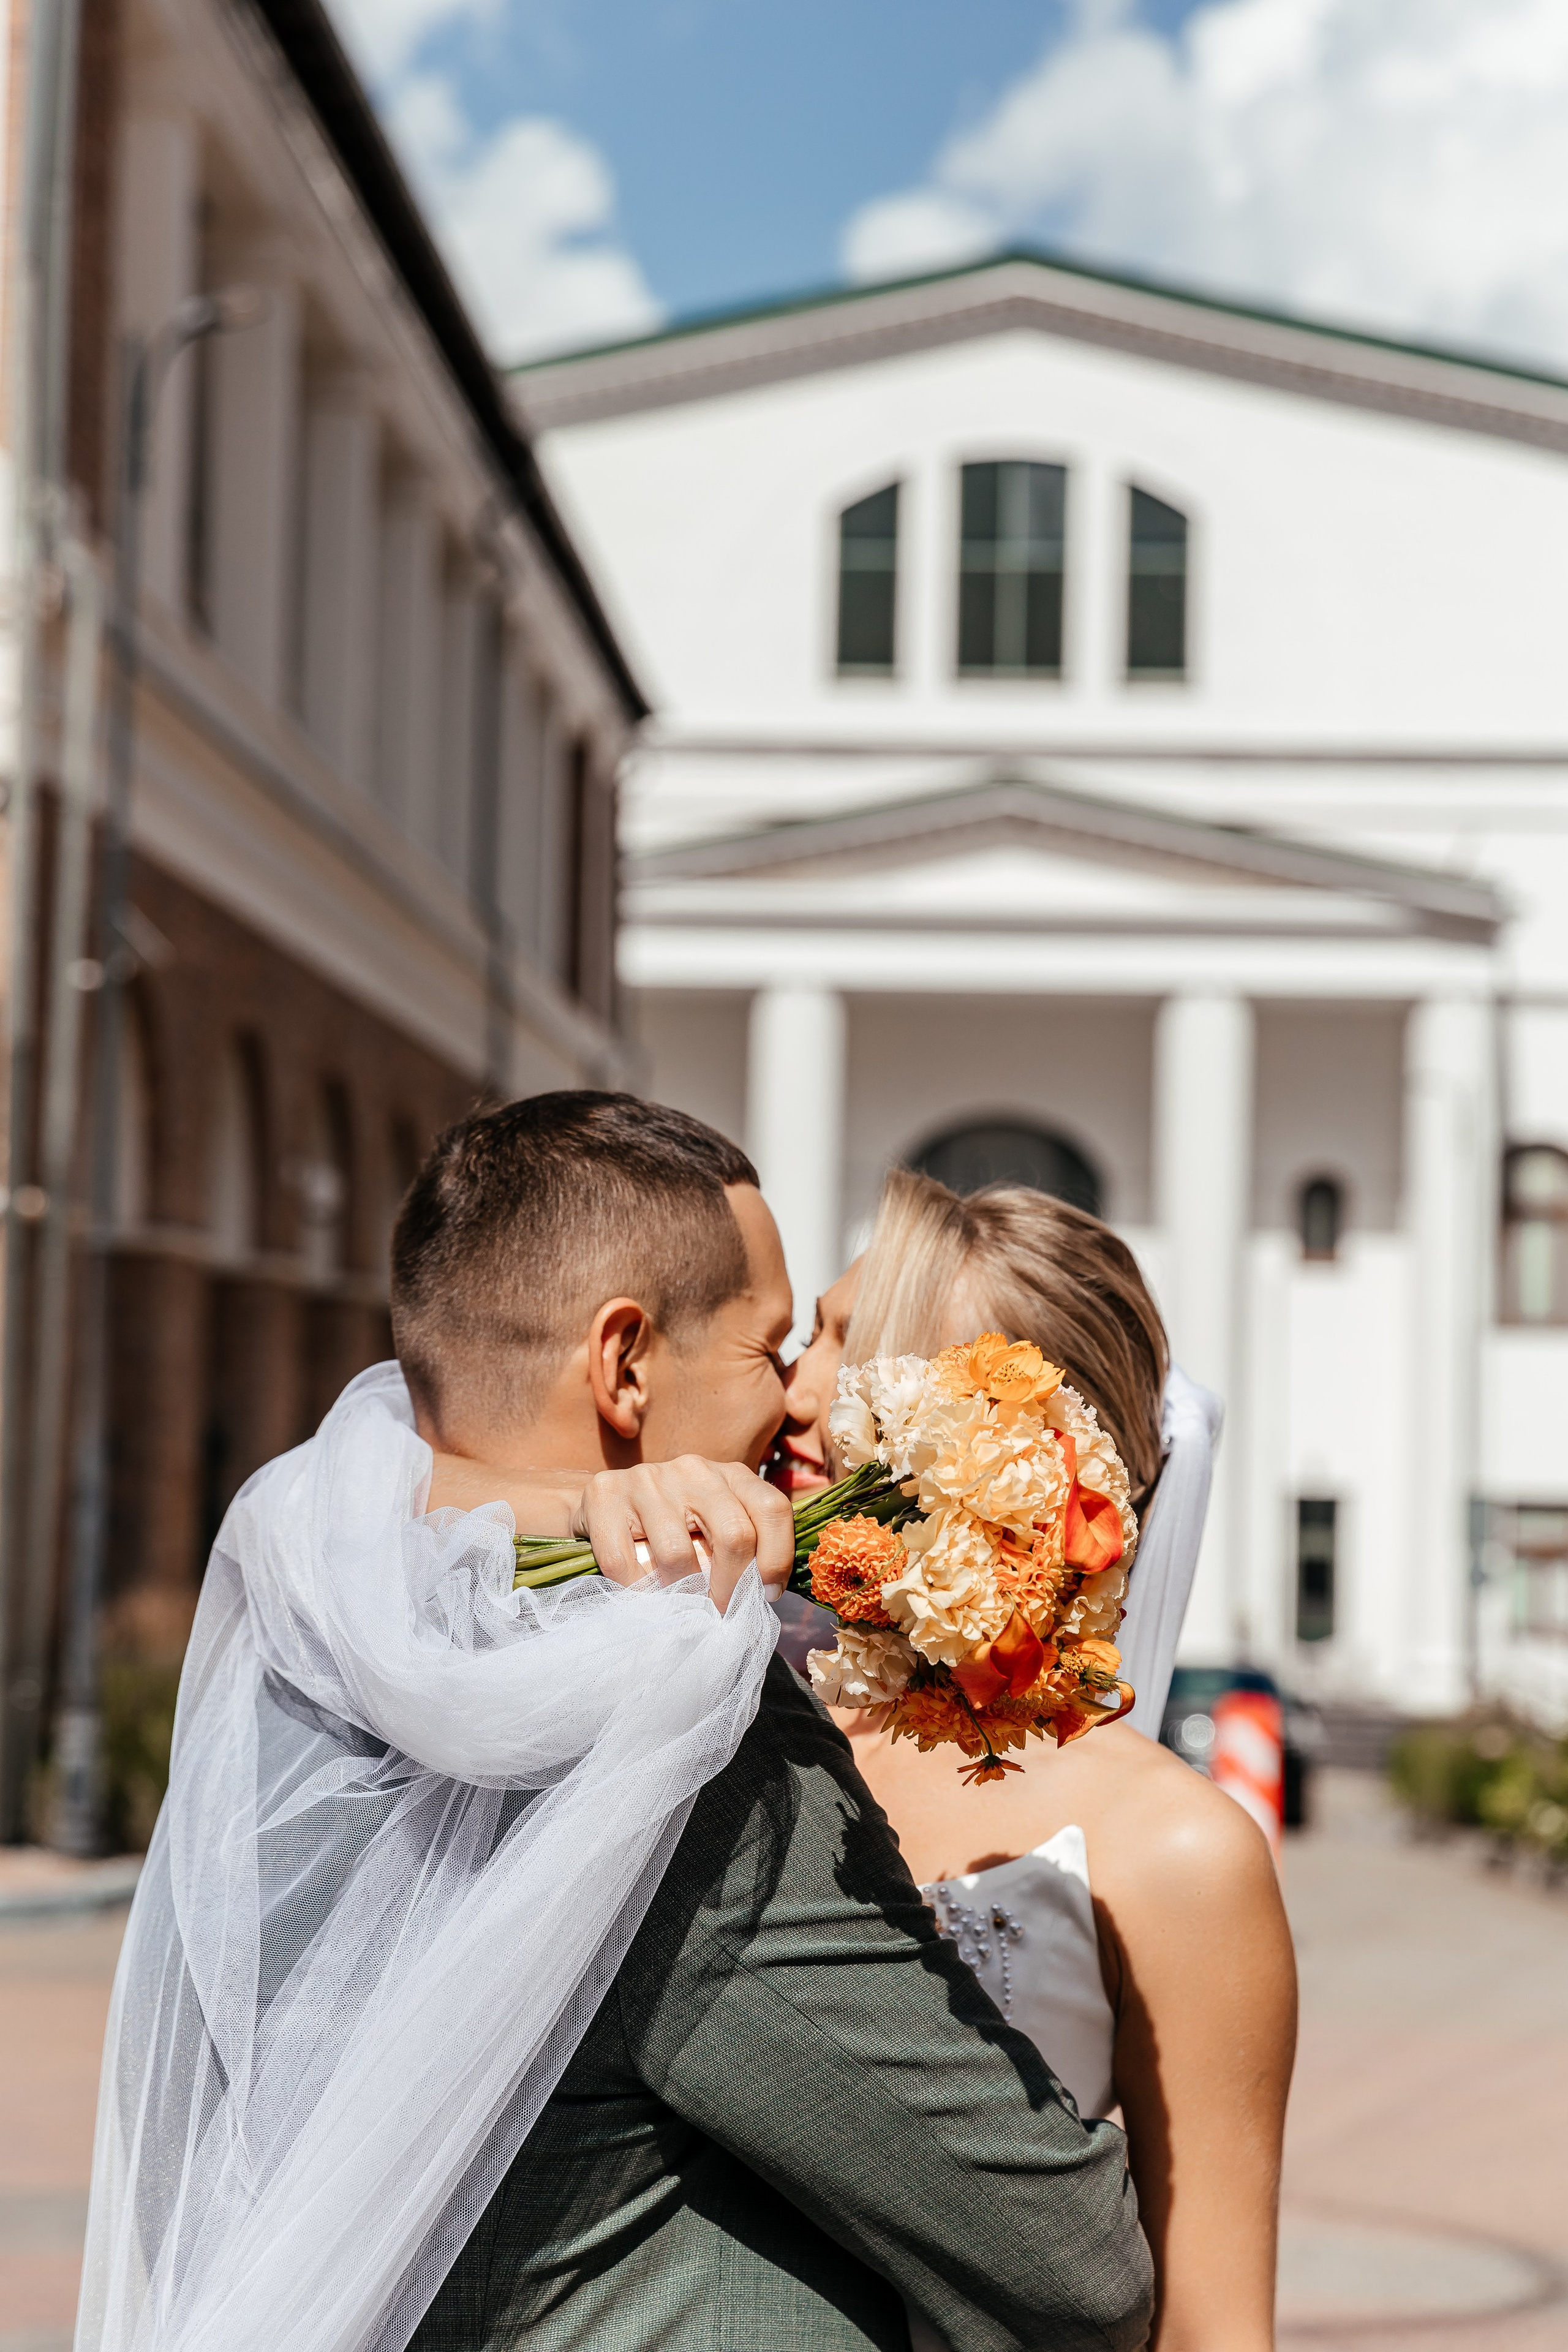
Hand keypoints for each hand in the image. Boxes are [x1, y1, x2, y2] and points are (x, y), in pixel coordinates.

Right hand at [573, 1457, 794, 1614]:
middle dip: (732, 1587)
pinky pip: (624, 1562)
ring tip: (679, 1604)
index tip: (767, 1594)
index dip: (777, 1558)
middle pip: (735, 1534)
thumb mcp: (713, 1526)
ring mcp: (647, 1479)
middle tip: (720, 1610)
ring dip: (681, 1593)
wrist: (603, 1505)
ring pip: (678, 1554)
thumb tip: (764, 1594)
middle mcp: (693, 1469)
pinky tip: (640, 1594)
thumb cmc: (672, 1528)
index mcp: (730, 1474)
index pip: (772, 1508)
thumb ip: (741, 1546)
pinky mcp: (605, 1494)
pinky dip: (635, 1591)